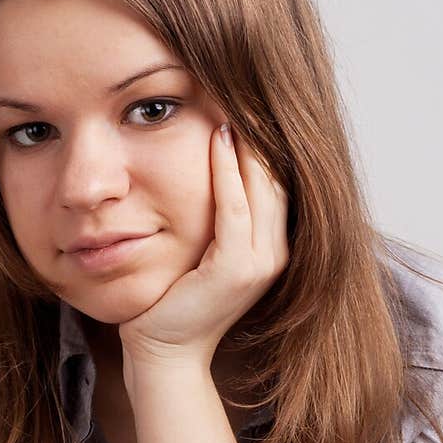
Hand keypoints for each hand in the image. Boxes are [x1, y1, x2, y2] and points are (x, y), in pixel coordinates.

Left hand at [117, 124, 289, 370]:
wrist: (165, 353)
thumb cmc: (174, 302)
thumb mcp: (203, 252)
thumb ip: (217, 218)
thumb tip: (213, 171)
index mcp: (272, 249)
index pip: (278, 182)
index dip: (266, 143)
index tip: (248, 102)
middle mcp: (275, 255)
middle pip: (278, 178)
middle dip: (262, 134)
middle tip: (244, 89)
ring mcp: (260, 264)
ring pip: (262, 187)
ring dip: (248, 143)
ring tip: (232, 104)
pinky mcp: (235, 269)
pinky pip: (235, 209)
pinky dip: (228, 172)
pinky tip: (218, 139)